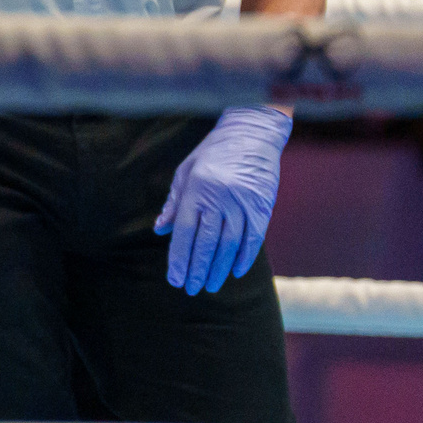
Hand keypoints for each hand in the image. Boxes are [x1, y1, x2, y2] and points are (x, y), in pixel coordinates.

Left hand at [154, 106, 290, 294]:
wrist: (252, 133)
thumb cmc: (213, 152)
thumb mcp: (185, 171)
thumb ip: (174, 203)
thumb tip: (159, 231)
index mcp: (197, 189)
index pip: (185, 232)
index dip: (180, 258)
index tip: (175, 279)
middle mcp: (220, 198)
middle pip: (207, 243)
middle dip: (197, 269)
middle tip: (191, 289)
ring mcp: (244, 203)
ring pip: (230, 244)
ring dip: (218, 268)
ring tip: (210, 285)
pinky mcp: (263, 206)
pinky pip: (254, 238)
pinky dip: (244, 257)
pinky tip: (234, 271)